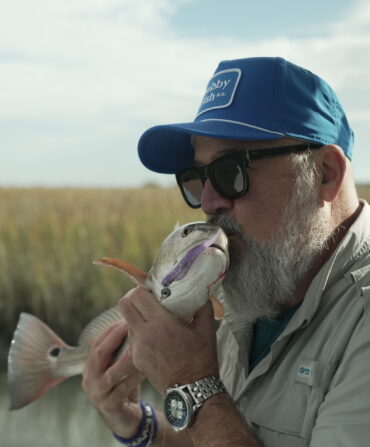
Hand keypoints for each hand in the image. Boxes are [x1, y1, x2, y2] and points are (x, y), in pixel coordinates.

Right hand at [82, 320, 144, 437]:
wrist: (126, 417)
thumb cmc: (124, 386)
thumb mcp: (119, 366)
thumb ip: (121, 350)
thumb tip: (132, 321)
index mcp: (90, 367)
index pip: (96, 343)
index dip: (110, 331)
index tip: (125, 319)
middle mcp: (89, 379)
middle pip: (98, 355)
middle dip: (114, 338)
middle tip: (129, 326)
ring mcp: (97, 394)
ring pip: (111, 374)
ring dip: (126, 359)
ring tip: (139, 346)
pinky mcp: (108, 407)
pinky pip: (122, 389)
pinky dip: (134, 378)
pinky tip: (145, 368)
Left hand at [119, 286, 218, 392]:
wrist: (192, 392)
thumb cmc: (201, 359)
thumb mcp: (206, 330)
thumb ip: (203, 306)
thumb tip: (202, 293)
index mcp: (160, 323)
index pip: (136, 296)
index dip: (142, 288)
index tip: (152, 290)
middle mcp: (144, 334)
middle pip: (124, 305)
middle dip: (133, 298)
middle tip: (147, 300)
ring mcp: (138, 348)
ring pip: (127, 321)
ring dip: (136, 316)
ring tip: (154, 320)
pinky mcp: (136, 359)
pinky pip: (132, 338)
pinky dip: (140, 332)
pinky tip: (156, 337)